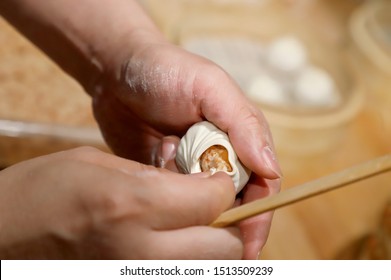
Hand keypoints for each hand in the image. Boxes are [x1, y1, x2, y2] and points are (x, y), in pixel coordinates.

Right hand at [0, 147, 241, 258]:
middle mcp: (141, 253)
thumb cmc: (43, 191)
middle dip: (229, 224)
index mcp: (131, 206)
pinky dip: (193, 262)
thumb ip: (155, 178)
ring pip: (212, 270)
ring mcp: (137, 279)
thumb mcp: (98, 164)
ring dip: (215, 248)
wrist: (5, 236)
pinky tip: (176, 244)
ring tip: (197, 226)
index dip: (222, 186)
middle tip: (212, 206)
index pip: (213, 201)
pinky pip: (185, 276)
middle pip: (226, 248)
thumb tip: (196, 188)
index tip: (215, 179)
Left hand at [91, 38, 281, 258]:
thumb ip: (242, 123)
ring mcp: (192, 170)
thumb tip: (272, 170)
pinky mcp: (166, 176)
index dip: (258, 216)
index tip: (249, 246)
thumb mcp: (209, 87)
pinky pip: (172, 202)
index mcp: (242, 138)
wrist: (115, 72)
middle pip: (235, 204)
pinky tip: (155, 163)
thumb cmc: (168, 70)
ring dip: (190, 203)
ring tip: (168, 164)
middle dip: (223, 221)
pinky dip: (167, 197)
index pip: (262, 186)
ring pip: (203, 207)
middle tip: (205, 239)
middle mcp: (221, 158)